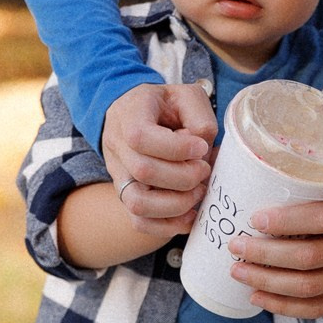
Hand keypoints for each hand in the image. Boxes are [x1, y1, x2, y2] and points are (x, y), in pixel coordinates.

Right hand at [102, 83, 216, 234]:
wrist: (137, 113)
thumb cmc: (166, 106)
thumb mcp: (186, 96)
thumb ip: (199, 118)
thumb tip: (202, 150)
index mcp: (129, 116)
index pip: (141, 137)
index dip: (176, 148)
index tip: (201, 147)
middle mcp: (117, 147)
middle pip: (143, 172)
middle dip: (184, 176)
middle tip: (204, 169)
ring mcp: (119, 174)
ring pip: (137, 203)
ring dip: (176, 204)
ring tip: (198, 192)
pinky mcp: (127, 195)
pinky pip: (139, 222)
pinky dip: (168, 225)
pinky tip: (190, 215)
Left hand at [227, 178, 322, 316]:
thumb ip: (321, 187)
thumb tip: (260, 182)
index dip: (286, 221)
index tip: (255, 218)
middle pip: (311, 258)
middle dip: (266, 255)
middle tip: (236, 246)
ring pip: (311, 288)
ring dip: (269, 283)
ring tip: (240, 272)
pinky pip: (320, 308)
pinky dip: (285, 307)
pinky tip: (260, 298)